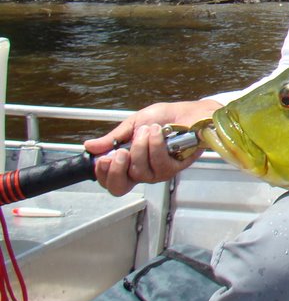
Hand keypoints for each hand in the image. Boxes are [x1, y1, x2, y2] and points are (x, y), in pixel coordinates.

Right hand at [84, 99, 221, 195]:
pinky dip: (156, 145)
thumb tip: (89, 146)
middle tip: (121, 152)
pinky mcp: (174, 168)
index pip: (110, 181)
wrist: (188, 113)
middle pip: (120, 187)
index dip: (103, 175)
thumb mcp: (133, 124)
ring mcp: (158, 172)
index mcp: (128, 163)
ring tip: (147, 130)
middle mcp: (142, 172)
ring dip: (141, 147)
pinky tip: (159, 133)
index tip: (103, 159)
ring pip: (139, 172)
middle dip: (117, 169)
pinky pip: (160, 164)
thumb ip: (113, 138)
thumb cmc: (163, 119)